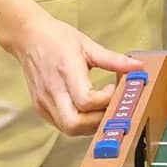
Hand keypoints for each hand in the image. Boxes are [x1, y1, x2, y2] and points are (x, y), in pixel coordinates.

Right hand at [6, 7, 142, 135]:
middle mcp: (53, 90)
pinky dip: (78, 123)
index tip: (113, 88)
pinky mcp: (40, 108)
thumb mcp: (88, 44)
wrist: (28, 37)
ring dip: (89, 125)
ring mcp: (44, 102)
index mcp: (66, 71)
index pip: (85, 100)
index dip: (104, 100)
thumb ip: (113, 59)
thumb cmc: (58, 38)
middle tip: (110, 106)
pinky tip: (87, 110)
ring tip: (101, 108)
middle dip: (98, 121)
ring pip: (68, 129)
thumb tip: (138, 67)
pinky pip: (61, 124)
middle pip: (74, 124)